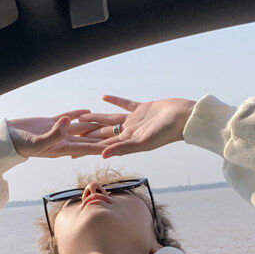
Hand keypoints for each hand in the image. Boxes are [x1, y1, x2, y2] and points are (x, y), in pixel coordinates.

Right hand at [6, 111, 113, 158]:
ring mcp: (58, 131)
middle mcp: (64, 141)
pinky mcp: (51, 122)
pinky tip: (87, 110)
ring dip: (93, 124)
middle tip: (119, 135)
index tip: (117, 148)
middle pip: (88, 139)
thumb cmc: (22, 145)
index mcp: (63, 149)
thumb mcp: (39, 143)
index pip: (88, 148)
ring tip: (108, 121)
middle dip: (103, 138)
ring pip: (80, 128)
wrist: (7, 138)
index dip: (103, 148)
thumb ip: (54, 134)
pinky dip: (78, 114)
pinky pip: (68, 117)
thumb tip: (69, 123)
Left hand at [71, 95, 196, 157]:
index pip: (101, 146)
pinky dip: (115, 101)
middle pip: (102, 134)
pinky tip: (103, 98)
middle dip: (87, 135)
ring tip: (81, 117)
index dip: (86, 148)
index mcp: (127, 142)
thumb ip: (123, 148)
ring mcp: (135, 121)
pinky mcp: (142, 109)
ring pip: (110, 120)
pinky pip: (124, 105)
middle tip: (70, 134)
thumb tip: (102, 155)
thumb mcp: (143, 142)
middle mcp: (129, 133)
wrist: (185, 118)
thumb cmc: (167, 132)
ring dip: (96, 119)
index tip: (70, 150)